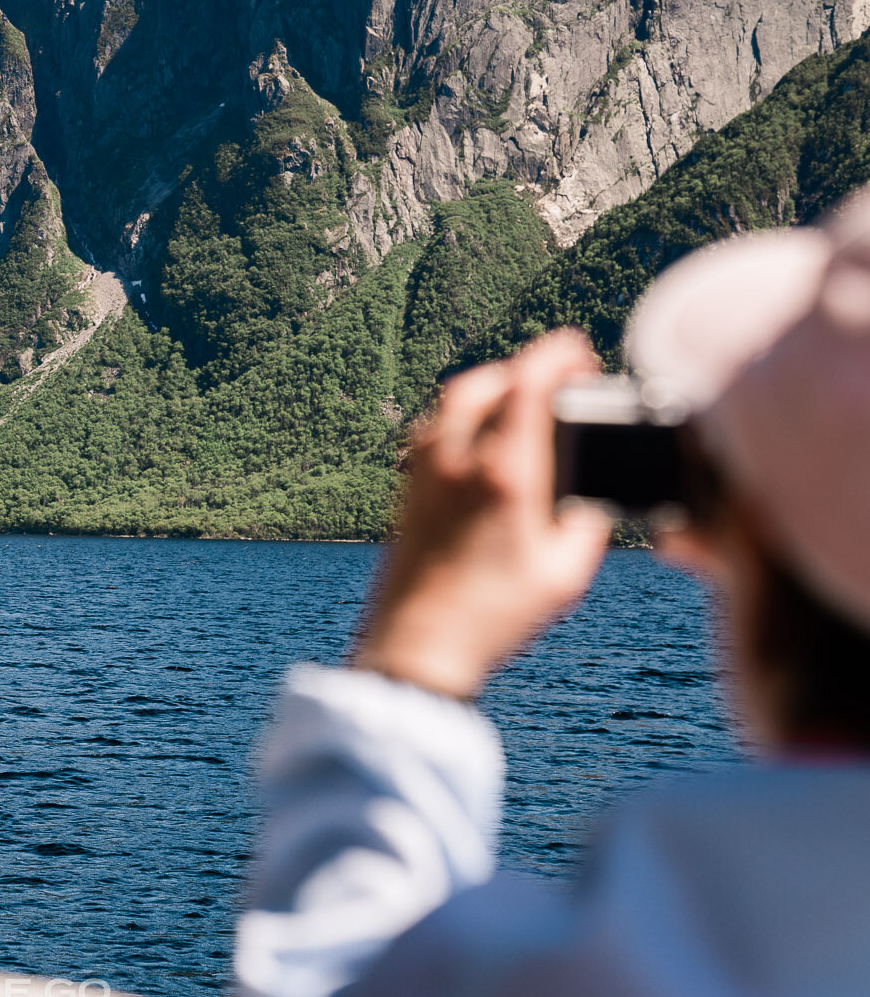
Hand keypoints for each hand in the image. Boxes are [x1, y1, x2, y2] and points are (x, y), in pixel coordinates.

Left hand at [352, 330, 613, 698]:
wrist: (416, 644)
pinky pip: (432, 429)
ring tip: (521, 408)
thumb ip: (586, 529)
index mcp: (503, 472)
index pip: (527, 384)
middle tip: (555, 382)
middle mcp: (455, 460)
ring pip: (451, 402)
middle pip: (484, 382)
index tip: (579, 352)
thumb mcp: (564, 576)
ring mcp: (423, 473)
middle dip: (523, 371)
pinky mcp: (406, 490)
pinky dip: (461, 418)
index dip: (557, 355)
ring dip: (489, 390)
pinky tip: (480, 444)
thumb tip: (590, 505)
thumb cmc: (491, 616)